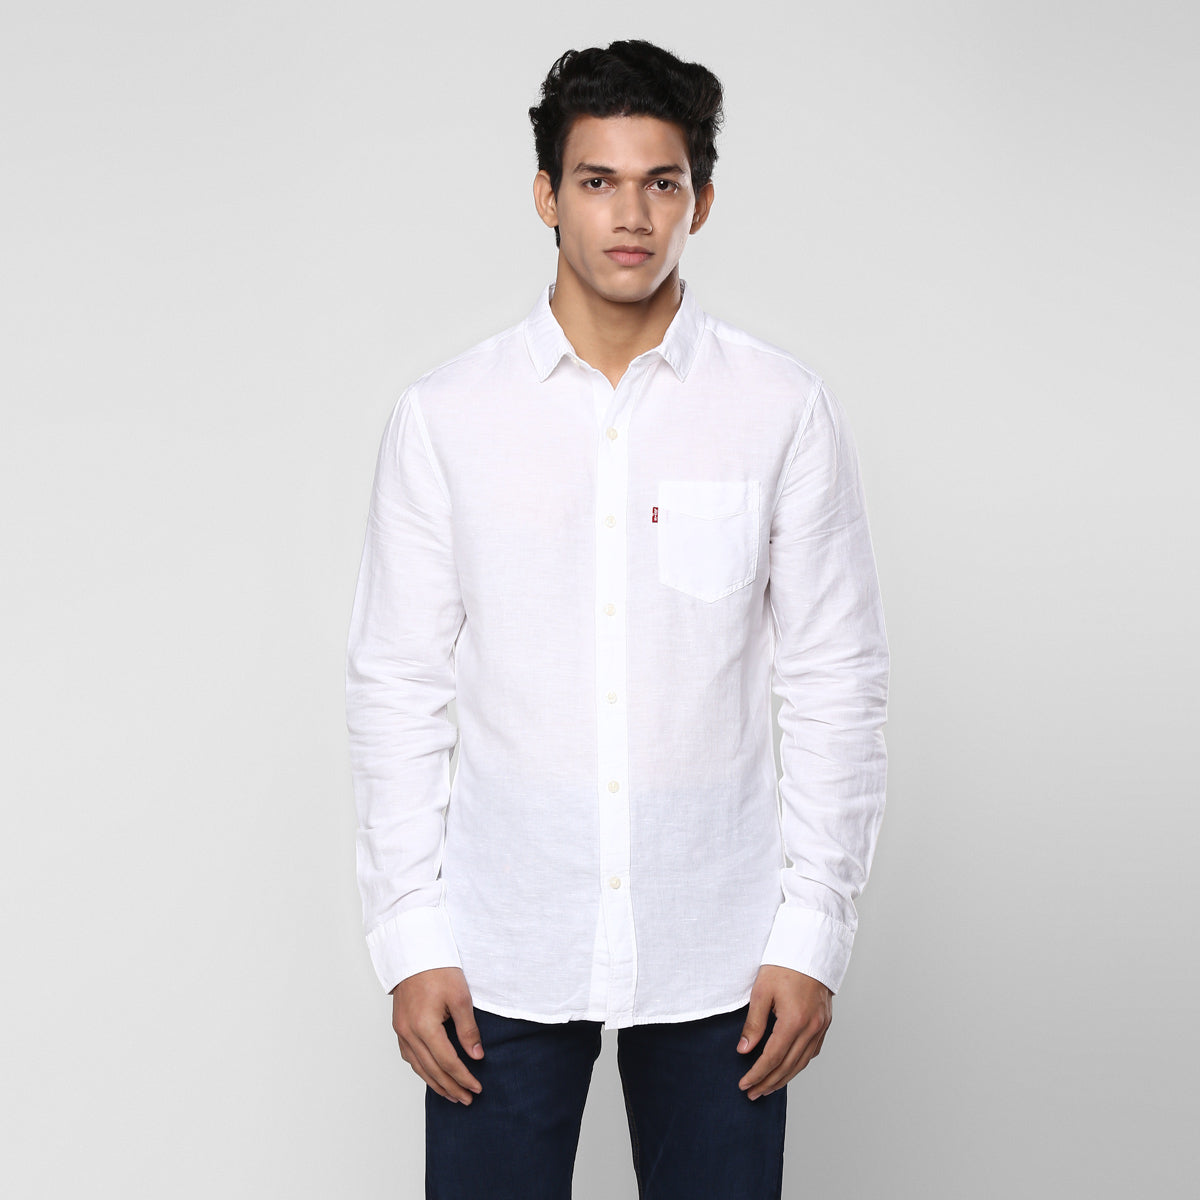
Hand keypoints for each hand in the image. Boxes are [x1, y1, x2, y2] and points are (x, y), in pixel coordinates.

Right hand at [391, 966, 484, 1104]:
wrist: (414, 952)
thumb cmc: (438, 969)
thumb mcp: (460, 997)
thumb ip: (468, 1029)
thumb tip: (476, 1056)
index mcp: (424, 1026)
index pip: (447, 1062)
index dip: (463, 1077)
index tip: (477, 1088)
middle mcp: (409, 1032)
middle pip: (432, 1070)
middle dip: (451, 1087)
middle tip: (467, 1099)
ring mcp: (401, 1030)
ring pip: (419, 1067)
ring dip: (436, 1083)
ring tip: (452, 1095)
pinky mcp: (400, 1026)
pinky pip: (410, 1056)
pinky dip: (422, 1069)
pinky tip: (432, 1074)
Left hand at [736, 965, 832, 1099]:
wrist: (810, 946)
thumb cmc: (784, 964)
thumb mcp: (762, 991)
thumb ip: (754, 1023)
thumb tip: (744, 1050)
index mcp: (795, 1020)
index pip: (773, 1057)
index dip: (757, 1074)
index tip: (744, 1084)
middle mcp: (812, 1027)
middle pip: (788, 1065)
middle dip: (769, 1082)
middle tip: (752, 1093)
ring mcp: (821, 1026)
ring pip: (802, 1062)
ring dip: (784, 1078)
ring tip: (767, 1087)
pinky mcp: (825, 1022)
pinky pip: (812, 1051)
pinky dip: (799, 1064)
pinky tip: (788, 1068)